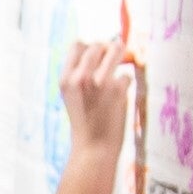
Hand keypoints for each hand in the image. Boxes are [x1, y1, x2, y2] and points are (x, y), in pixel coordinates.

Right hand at [56, 32, 143, 160]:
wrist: (93, 149)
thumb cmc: (85, 123)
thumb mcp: (72, 96)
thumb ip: (80, 75)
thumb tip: (103, 48)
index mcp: (66, 79)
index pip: (78, 44)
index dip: (90, 47)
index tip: (97, 56)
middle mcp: (80, 77)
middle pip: (98, 44)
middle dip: (108, 49)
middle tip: (113, 59)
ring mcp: (99, 82)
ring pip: (116, 48)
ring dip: (122, 54)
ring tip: (122, 63)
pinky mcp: (117, 89)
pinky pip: (126, 75)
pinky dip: (126, 85)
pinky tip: (120, 98)